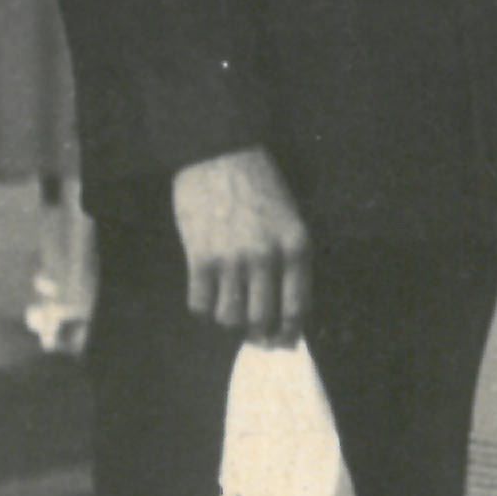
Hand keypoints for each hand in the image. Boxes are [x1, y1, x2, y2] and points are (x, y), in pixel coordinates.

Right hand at [172, 147, 309, 345]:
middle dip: (259, 333)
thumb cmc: (259, 186)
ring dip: (229, 320)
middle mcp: (266, 256)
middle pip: (262, 320)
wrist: (219, 153)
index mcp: (296, 246)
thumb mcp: (290, 219)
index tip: (283, 342)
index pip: (297, 307)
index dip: (289, 332)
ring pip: (229, 318)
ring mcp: (231, 258)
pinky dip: (203, 307)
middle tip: (254, 334)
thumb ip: (290, 262)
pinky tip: (207, 294)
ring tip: (229, 307)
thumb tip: (286, 313)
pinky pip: (199, 304)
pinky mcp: (199, 257)